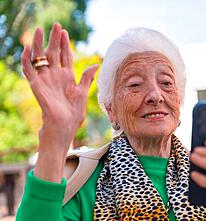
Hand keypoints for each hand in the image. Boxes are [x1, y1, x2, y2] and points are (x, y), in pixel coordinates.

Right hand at [22, 23, 98, 181]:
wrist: (63, 128)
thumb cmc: (73, 114)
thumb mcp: (82, 93)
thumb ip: (86, 78)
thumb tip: (95, 64)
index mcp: (68, 77)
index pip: (65, 56)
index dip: (65, 44)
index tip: (65, 31)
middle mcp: (55, 76)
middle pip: (53, 53)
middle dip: (54, 39)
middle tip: (55, 25)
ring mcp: (45, 80)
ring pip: (40, 58)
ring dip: (38, 44)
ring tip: (38, 30)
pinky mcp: (36, 86)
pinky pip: (29, 71)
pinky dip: (27, 60)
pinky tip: (27, 49)